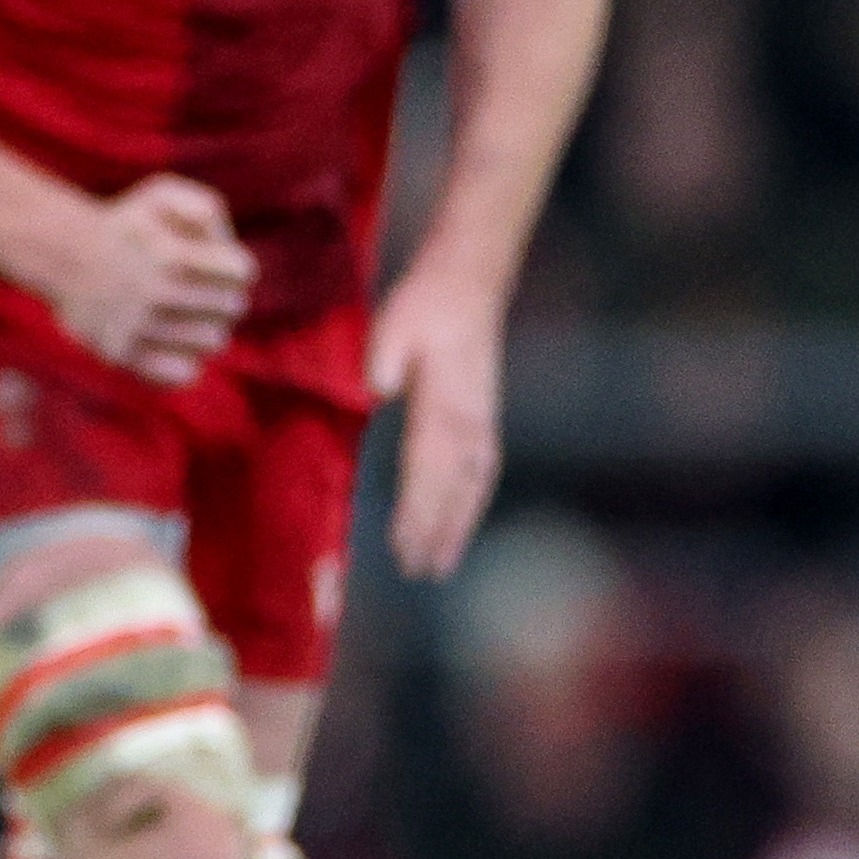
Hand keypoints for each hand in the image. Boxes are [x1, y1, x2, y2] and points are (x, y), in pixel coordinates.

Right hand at [41, 174, 253, 386]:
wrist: (61, 253)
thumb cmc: (125, 223)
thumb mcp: (163, 194)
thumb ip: (207, 209)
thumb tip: (227, 253)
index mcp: (172, 255)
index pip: (242, 273)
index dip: (231, 265)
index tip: (212, 261)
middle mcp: (156, 295)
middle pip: (233, 308)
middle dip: (219, 293)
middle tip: (193, 285)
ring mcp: (137, 328)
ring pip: (214, 341)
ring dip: (203, 325)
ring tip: (181, 310)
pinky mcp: (121, 355)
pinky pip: (183, 373)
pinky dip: (183, 360)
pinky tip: (168, 339)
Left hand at [368, 272, 502, 577]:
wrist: (468, 286)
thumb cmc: (422, 307)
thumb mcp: (392, 326)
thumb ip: (381, 361)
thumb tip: (374, 391)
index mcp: (443, 405)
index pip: (426, 469)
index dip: (416, 512)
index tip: (402, 547)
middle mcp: (469, 422)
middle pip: (451, 489)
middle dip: (435, 533)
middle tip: (418, 572)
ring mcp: (482, 422)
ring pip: (471, 487)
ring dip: (457, 526)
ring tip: (441, 564)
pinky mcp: (485, 418)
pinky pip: (482, 472)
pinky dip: (472, 503)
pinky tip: (462, 520)